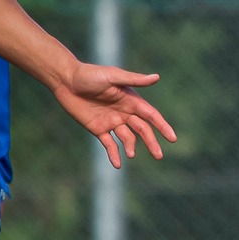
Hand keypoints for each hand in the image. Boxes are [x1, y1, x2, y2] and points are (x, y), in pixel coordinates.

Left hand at [53, 62, 177, 166]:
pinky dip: (113, 154)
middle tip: (159, 156)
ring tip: (131, 155)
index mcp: (131, 100)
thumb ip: (134, 80)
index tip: (172, 139)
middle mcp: (124, 112)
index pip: (151, 116)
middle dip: (151, 142)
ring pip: (127, 138)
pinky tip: (117, 165)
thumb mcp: (113, 76)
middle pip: (142, 130)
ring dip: (131, 147)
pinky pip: (109, 144)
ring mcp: (111, 121)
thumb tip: (156, 77)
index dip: (163, 127)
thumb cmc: (90, 74)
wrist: (65, 80)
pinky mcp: (98, 129)